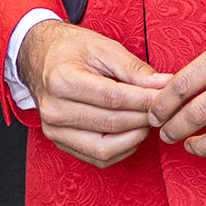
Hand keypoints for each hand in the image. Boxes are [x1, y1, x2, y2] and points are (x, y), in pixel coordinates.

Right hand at [17, 19, 170, 168]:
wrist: (38, 57)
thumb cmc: (71, 48)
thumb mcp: (103, 47)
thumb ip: (134, 68)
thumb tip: (163, 84)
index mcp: (62, 80)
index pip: (113, 98)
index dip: (144, 100)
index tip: (166, 95)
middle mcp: (54, 110)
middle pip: (111, 123)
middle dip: (144, 117)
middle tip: (164, 107)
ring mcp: (54, 131)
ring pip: (105, 149)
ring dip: (135, 137)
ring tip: (149, 119)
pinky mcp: (60, 143)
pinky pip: (97, 158)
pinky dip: (121, 149)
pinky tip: (133, 132)